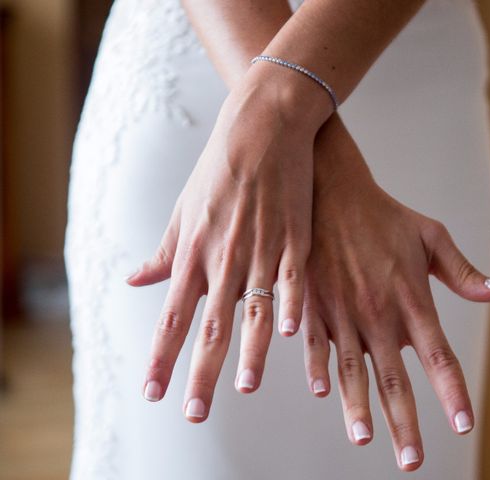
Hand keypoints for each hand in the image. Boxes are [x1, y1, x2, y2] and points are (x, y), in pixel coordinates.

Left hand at [126, 63, 332, 420]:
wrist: (261, 129)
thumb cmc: (219, 170)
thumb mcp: (183, 210)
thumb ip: (164, 252)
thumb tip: (136, 282)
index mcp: (193, 253)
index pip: (173, 317)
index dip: (162, 358)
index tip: (154, 392)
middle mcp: (224, 258)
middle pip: (210, 326)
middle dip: (200, 372)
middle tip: (194, 412)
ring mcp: (260, 249)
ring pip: (253, 310)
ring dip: (250, 353)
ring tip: (247, 387)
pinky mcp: (293, 238)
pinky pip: (292, 279)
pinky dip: (291, 306)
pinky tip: (293, 334)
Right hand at [300, 115, 489, 470]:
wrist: (331, 191)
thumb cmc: (383, 215)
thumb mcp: (431, 237)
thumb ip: (463, 272)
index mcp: (411, 300)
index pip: (439, 357)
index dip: (453, 395)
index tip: (463, 426)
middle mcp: (379, 314)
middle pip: (395, 378)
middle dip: (404, 422)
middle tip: (412, 460)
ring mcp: (343, 311)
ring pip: (353, 371)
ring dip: (358, 408)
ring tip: (364, 439)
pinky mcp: (315, 306)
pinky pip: (317, 345)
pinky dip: (319, 370)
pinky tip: (323, 393)